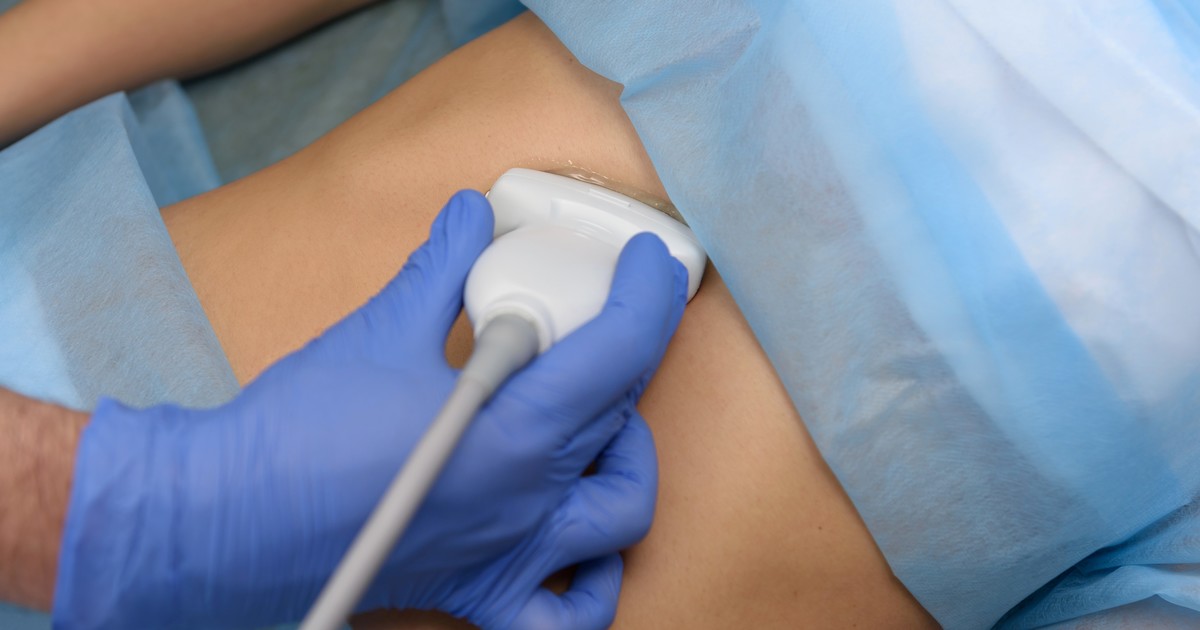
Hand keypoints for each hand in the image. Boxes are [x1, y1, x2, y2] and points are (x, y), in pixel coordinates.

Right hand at [54, 190, 687, 628]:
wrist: (225, 519)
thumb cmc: (301, 431)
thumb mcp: (384, 327)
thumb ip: (444, 268)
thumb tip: (470, 217)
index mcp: (519, 432)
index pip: (620, 352)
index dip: (647, 295)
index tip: (649, 262)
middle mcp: (529, 500)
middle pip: (621, 416)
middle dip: (629, 350)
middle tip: (605, 311)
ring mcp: (510, 551)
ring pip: (620, 513)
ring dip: (627, 459)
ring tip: (597, 420)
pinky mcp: (476, 589)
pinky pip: (560, 618)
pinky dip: (586, 587)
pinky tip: (573, 545)